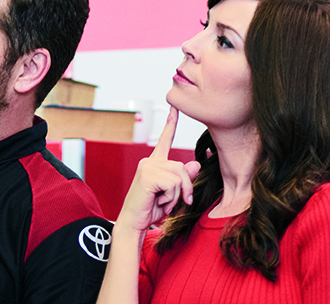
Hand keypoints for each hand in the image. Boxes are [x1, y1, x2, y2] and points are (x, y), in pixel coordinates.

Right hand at [117, 107, 201, 232]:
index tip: (174, 106)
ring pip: (179, 177)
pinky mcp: (147, 175)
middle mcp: (149, 161)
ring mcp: (147, 167)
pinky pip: (173, 184)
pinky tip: (158, 202)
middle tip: (177, 202)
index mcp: (154, 163)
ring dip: (177, 196)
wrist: (134, 223)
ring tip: (163, 203)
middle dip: (185, 189)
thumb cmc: (151, 209)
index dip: (171, 122)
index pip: (164, 139)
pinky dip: (171, 198)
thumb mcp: (172, 194)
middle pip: (182, 167)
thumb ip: (183, 179)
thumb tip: (196, 164)